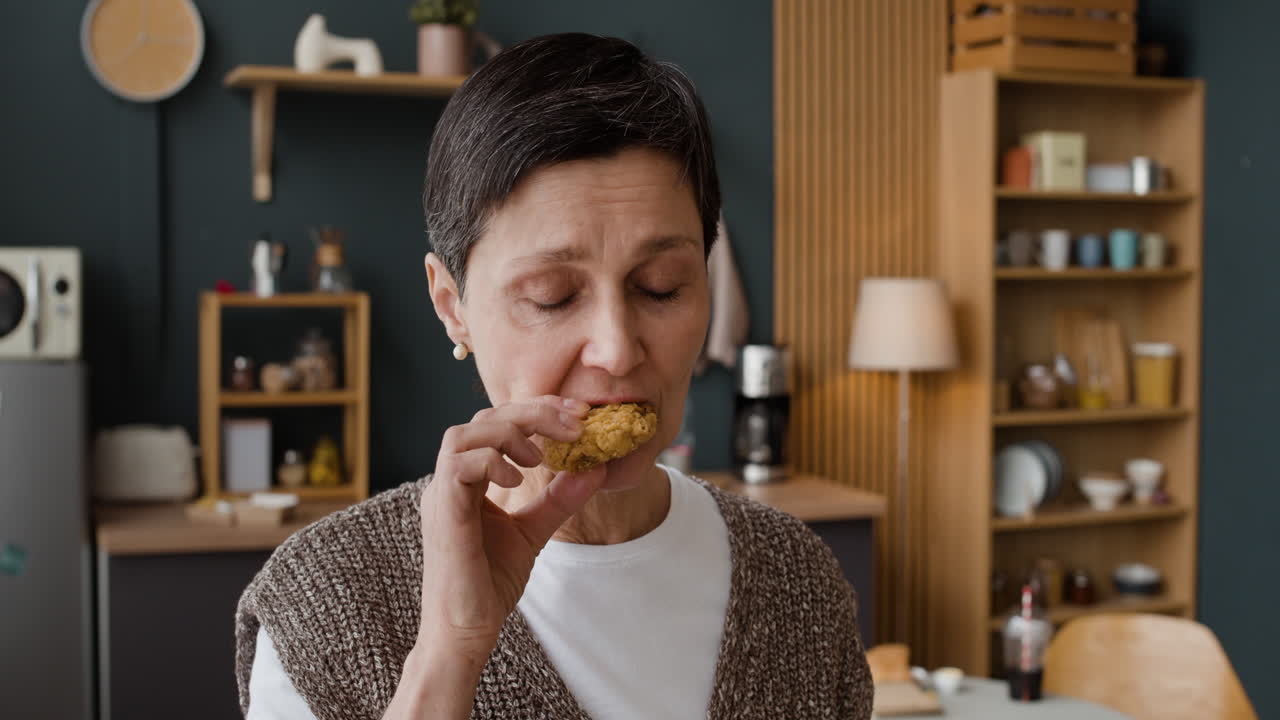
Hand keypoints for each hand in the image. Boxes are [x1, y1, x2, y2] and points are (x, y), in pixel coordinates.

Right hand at [416, 396, 604, 661]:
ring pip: (463, 434)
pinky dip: (490, 461)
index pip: (497, 424)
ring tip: (539, 456)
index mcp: (468, 480)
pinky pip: (457, 466)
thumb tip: (594, 468)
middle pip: (483, 418)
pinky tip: (518, 478)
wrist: (465, 631)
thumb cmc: (489, 584)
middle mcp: (450, 481)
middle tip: (574, 423)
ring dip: (508, 433)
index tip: (578, 416)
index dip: (538, 412)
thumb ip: (558, 500)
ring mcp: (441, 495)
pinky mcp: (442, 514)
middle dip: (532, 412)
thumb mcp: (533, 532)